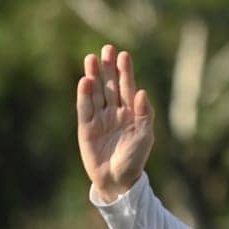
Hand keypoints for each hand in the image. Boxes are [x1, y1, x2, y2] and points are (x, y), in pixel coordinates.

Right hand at [76, 44, 153, 201]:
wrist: (117, 180)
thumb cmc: (135, 159)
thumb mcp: (145, 137)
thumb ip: (144, 115)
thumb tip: (141, 92)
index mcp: (131, 112)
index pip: (127, 87)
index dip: (125, 71)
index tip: (124, 54)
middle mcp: (114, 112)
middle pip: (110, 85)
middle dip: (108, 67)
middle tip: (106, 49)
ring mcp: (99, 119)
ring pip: (96, 93)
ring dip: (94, 76)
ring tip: (91, 58)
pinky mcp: (86, 128)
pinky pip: (84, 108)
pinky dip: (84, 95)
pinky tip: (85, 81)